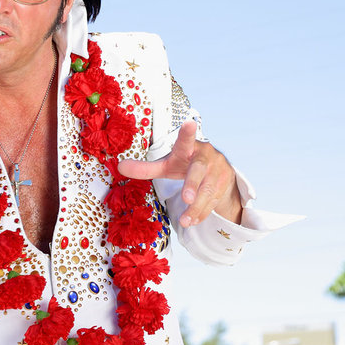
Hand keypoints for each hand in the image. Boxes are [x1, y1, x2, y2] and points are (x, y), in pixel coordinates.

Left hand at [117, 121, 241, 226]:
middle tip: (186, 198)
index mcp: (188, 148)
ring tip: (185, 221)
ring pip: (208, 191)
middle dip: (193, 185)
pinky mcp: (226, 183)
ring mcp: (217, 170)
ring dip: (196, 208)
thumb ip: (146, 168)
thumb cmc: (186, 165)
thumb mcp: (167, 166)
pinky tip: (193, 221)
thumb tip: (119, 166)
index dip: (187, 133)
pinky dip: (203, 213)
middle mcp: (205, 156)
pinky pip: (214, 201)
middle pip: (199, 170)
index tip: (189, 123)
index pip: (186, 140)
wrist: (218, 170)